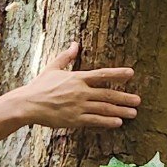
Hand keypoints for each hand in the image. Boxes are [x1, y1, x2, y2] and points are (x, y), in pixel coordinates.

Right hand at [14, 42, 140, 129]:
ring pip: (104, 109)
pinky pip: (95, 121)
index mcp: (77, 78)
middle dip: (125, 97)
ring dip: (121, 111)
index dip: (117, 74)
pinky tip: (118, 123)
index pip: (102, 74)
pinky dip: (107, 122)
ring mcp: (78, 106)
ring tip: (133, 113)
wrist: (27, 104)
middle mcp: (80, 91)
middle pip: (108, 94)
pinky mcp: (74, 119)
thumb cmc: (39, 86)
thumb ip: (66, 56)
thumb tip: (74, 44)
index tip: (131, 73)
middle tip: (139, 100)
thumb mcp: (52, 68)